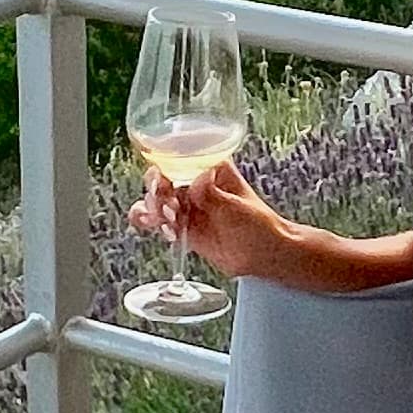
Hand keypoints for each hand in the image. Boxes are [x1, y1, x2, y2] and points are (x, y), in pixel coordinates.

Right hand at [131, 157, 290, 282]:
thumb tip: (197, 179)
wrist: (264, 256)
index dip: (164, 166)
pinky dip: (149, 220)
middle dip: (157, 191)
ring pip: (157, 199)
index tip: (162, 181)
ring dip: (154, 208)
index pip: (179, 157)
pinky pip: (158, 219)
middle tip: (167, 207)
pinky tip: (154, 225)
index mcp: (210, 167)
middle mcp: (196, 182)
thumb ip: (212, 194)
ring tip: (169, 222)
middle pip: (161, 177)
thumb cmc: (259, 225)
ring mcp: (188, 204)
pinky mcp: (183, 225)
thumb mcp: (235, 207)